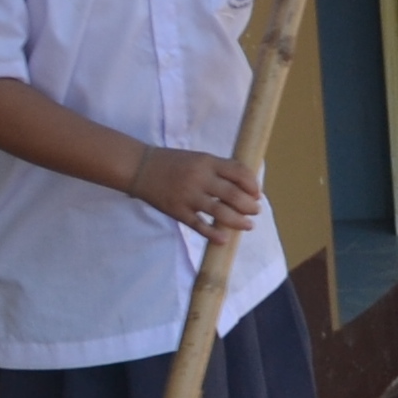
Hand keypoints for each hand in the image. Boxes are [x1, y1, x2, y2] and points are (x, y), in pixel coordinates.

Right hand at [123, 143, 265, 238]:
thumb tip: (245, 185)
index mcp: (207, 162)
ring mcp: (188, 196)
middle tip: (255, 211)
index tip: (257, 193)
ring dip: (238, 221)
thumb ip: (219, 169)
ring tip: (248, 225)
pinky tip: (224, 239)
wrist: (140, 167)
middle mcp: (200, 178)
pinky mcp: (177, 211)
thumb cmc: (173, 163)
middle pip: (234, 195)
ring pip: (220, 212)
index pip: (239, 172)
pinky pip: (199, 225)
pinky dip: (213, 234)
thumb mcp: (199, 158)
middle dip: (249, 206)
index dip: (252, 185)